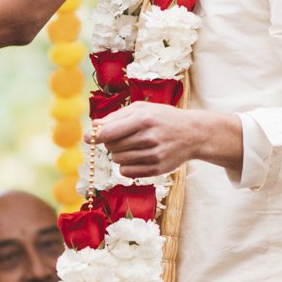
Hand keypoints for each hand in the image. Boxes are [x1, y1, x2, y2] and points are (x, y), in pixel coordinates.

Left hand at [93, 102, 242, 179]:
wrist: (192, 134)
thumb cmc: (163, 118)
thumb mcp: (142, 109)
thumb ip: (117, 116)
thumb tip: (94, 126)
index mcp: (143, 119)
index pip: (109, 132)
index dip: (95, 136)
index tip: (88, 138)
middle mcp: (148, 137)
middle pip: (112, 147)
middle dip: (111, 142)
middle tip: (123, 137)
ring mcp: (153, 155)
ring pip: (117, 160)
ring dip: (119, 154)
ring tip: (132, 146)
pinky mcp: (156, 169)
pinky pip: (126, 172)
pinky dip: (126, 166)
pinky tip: (137, 157)